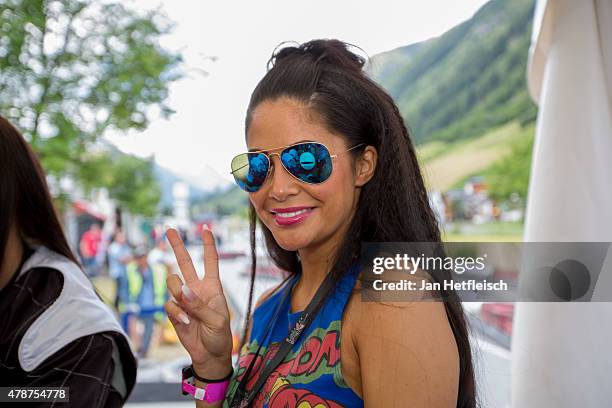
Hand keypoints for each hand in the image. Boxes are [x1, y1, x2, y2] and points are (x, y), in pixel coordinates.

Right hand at [164, 227, 232, 377]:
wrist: (209, 355)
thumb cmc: (219, 336)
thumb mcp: (217, 320)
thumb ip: (199, 304)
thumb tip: (182, 289)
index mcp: (212, 287)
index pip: (210, 261)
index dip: (208, 245)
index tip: (206, 229)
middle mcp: (196, 289)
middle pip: (185, 263)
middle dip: (177, 246)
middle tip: (169, 229)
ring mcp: (184, 299)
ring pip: (172, 284)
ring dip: (178, 294)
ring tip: (189, 312)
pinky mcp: (174, 311)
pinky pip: (169, 304)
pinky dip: (176, 313)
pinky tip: (186, 322)